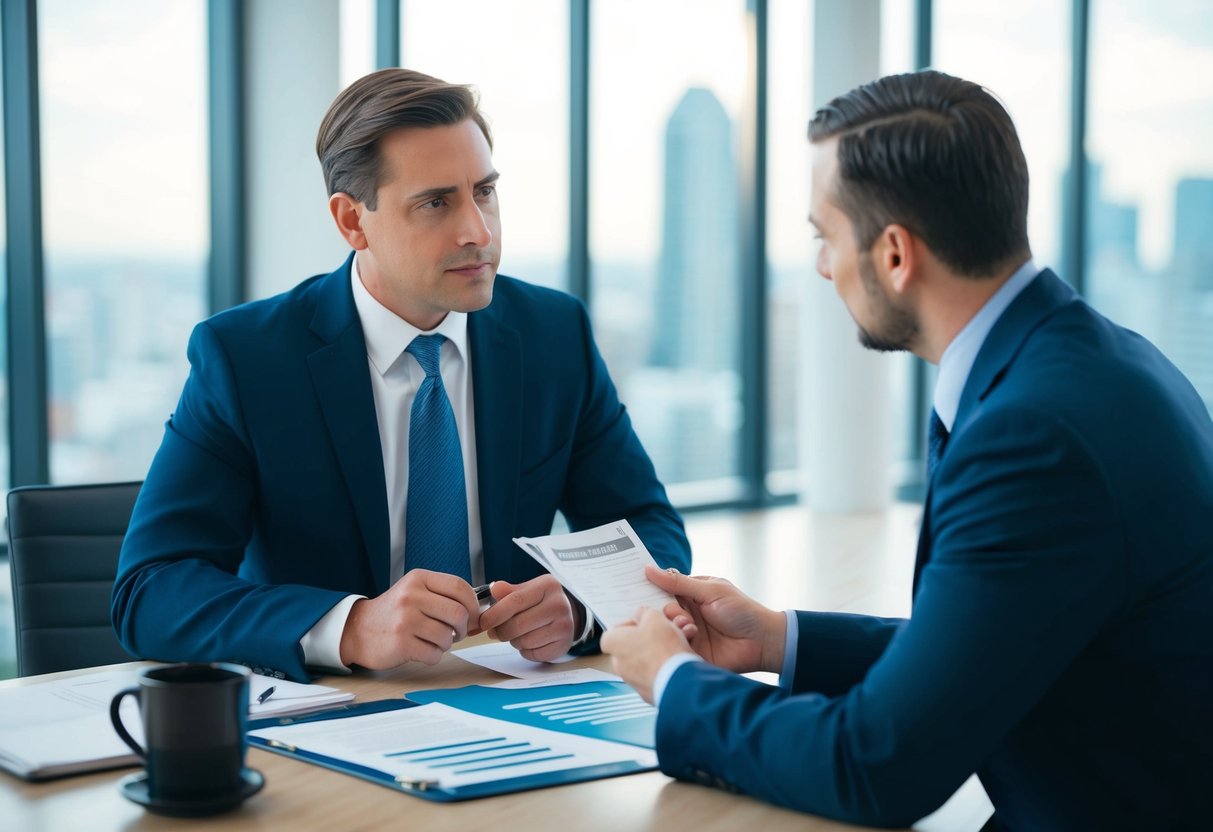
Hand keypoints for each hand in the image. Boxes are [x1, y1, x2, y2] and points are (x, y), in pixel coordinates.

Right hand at [339, 570, 478, 667]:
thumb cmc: (395, 612)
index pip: (460, 587)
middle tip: (456, 633)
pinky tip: (422, 650)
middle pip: (458, 613)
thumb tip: (480, 610)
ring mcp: (405, 619)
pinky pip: (434, 654)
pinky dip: (433, 655)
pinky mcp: (401, 643)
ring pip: (448, 636)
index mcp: (418, 579)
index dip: (473, 604)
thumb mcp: (415, 591)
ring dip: (446, 643)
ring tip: (433, 640)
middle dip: (463, 628)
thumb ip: (443, 595)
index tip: (473, 615)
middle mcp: (411, 596)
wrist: (358, 629)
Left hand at [477, 574, 575, 661]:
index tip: (483, 622)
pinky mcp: (564, 644)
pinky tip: (531, 641)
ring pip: (525, 641)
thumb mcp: (525, 591)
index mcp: (547, 585)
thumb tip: (493, 590)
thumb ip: (508, 592)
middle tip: (496, 632)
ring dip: (514, 641)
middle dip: (502, 631)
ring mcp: (564, 625)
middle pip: (518, 624)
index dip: (495, 614)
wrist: (566, 615)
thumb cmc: (539, 602)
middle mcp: (559, 604)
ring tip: (518, 634)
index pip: (515, 601)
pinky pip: (534, 653)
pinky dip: (526, 651)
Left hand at [600, 607, 693, 702]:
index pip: (614, 631)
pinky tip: (680, 658)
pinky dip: (665, 667)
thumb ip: (645, 613)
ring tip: (680, 642)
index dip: (631, 625)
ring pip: (646, 660)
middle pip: (632, 646)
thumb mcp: (654, 617)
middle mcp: (619, 664)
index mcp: (613, 644)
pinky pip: (655, 674)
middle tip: (664, 631)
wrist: (678, 680)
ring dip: (660, 651)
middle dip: (648, 638)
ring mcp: (633, 680)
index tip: (644, 622)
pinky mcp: (648, 691)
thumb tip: (643, 614)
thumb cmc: (662, 649)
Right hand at [645, 566, 785, 673]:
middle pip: (658, 609)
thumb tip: (649, 569)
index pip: (661, 588)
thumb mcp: (711, 591)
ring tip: (689, 626)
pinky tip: (688, 637)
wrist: (762, 643)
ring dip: (672, 625)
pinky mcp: (688, 651)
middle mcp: (684, 612)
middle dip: (662, 609)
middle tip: (676, 612)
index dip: (647, 586)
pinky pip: (670, 647)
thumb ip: (679, 582)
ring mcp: (685, 632)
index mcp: (689, 593)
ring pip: (662, 628)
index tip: (631, 585)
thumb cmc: (742, 611)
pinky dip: (675, 642)